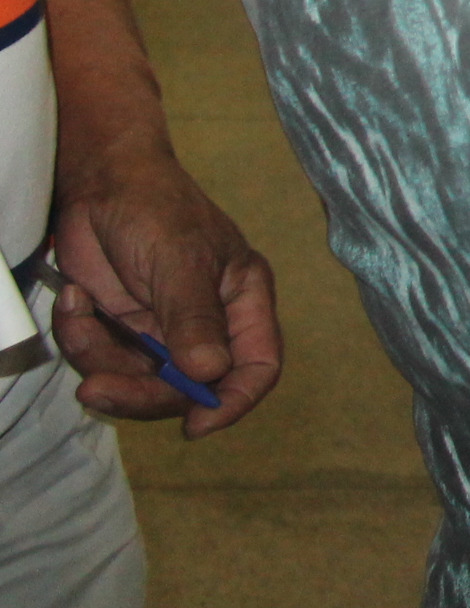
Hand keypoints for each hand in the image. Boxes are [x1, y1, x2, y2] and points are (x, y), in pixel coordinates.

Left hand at [51, 144, 279, 434]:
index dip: (233, 400)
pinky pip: (100, 360)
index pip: (256, 365)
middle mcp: (207, 324)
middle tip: (96, 389)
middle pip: (187, 388)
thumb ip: (195, 318)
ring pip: (136, 380)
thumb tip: (209, 374)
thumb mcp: (180, 260)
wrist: (98, 183)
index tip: (195, 424)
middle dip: (140, 392)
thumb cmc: (157, 209)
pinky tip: (75, 299)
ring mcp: (161, 330)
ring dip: (97, 358)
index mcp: (242, 302)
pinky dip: (79, 338)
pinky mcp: (119, 329)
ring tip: (78, 314)